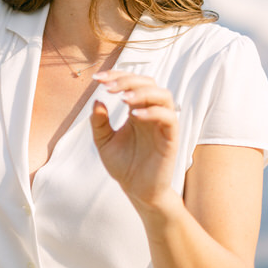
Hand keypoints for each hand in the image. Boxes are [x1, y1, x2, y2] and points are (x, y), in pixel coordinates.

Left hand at [91, 72, 177, 209]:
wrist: (137, 191)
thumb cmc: (123, 166)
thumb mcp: (104, 142)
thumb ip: (99, 123)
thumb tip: (97, 100)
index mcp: (136, 111)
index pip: (131, 84)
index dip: (116, 76)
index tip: (97, 78)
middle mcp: (151, 113)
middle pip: (148, 83)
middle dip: (128, 80)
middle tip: (108, 86)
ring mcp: (163, 124)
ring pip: (163, 95)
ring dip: (143, 92)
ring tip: (123, 98)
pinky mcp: (171, 138)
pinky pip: (169, 118)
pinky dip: (153, 112)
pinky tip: (134, 116)